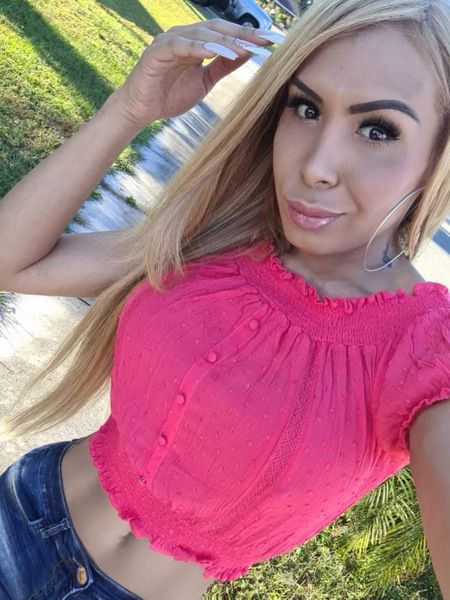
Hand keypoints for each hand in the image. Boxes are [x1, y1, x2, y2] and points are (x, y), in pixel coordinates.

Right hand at [113, 18, 273, 125]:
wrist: (142, 110)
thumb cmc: (170, 95)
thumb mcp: (205, 82)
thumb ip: (223, 67)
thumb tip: (248, 53)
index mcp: (195, 41)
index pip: (226, 33)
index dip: (248, 35)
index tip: (271, 41)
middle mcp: (183, 36)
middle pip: (217, 28)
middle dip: (242, 34)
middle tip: (264, 40)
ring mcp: (169, 42)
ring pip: (200, 34)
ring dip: (224, 40)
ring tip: (244, 48)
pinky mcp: (157, 53)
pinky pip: (180, 46)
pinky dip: (198, 47)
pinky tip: (215, 51)